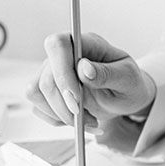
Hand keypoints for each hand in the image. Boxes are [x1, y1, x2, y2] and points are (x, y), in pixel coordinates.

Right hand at [26, 32, 156, 130]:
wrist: (126, 97)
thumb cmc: (129, 83)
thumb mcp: (127, 79)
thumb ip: (107, 73)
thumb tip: (84, 68)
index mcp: (84, 44)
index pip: (58, 45)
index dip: (62, 73)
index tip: (77, 98)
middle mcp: (64, 56)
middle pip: (45, 78)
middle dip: (64, 106)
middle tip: (88, 118)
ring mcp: (52, 73)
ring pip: (36, 93)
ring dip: (61, 115)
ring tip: (88, 120)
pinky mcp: (48, 92)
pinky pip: (39, 107)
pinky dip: (58, 120)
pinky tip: (79, 121)